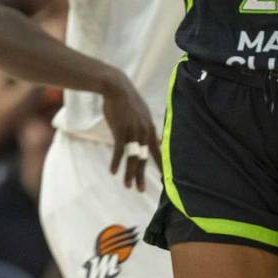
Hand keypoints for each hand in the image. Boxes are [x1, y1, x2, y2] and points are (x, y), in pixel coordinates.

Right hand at [103, 72, 161, 190]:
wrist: (116, 87)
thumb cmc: (127, 100)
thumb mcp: (142, 113)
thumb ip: (148, 128)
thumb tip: (157, 140)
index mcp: (150, 129)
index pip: (157, 152)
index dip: (160, 166)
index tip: (164, 179)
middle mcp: (144, 132)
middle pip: (144, 159)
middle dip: (142, 176)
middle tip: (140, 189)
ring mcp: (132, 132)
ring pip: (132, 158)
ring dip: (129, 174)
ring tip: (127, 186)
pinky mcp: (120, 131)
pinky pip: (119, 151)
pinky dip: (116, 162)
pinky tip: (113, 171)